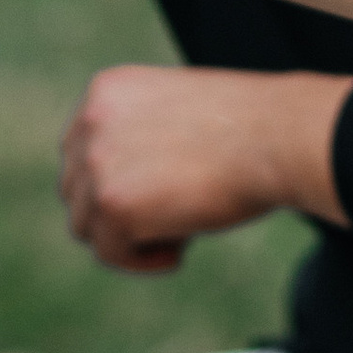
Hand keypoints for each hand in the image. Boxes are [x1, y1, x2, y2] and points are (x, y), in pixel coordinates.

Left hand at [58, 65, 352, 272]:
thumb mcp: (179, 116)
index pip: (79, 152)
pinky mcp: (112, 203)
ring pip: (85, 226)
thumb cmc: (249, 130)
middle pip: (75, 190)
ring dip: (127, 239)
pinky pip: (109, 253)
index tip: (152, 200)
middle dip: (115, 214)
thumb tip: (125, 191)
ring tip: (179, 233)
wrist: (277, 137)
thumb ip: (141, 140)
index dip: (113, 184)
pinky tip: (180, 250)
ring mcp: (96, 162)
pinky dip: (143, 261)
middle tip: (168, 221)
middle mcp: (90, 120)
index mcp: (105, 91)